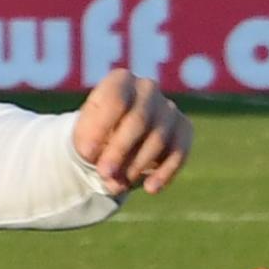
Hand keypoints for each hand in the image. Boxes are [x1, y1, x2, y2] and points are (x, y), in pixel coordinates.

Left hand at [67, 73, 187, 195]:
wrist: (113, 137)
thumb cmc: (96, 134)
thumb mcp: (85, 138)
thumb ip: (94, 153)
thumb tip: (112, 177)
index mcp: (120, 81)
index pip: (115, 100)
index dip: (101, 129)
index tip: (86, 153)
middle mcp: (147, 88)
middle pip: (138, 121)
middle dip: (120, 151)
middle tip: (104, 174)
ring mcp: (168, 108)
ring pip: (158, 139)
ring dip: (137, 165)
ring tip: (118, 185)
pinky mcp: (183, 127)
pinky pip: (180, 150)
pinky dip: (165, 172)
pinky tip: (150, 188)